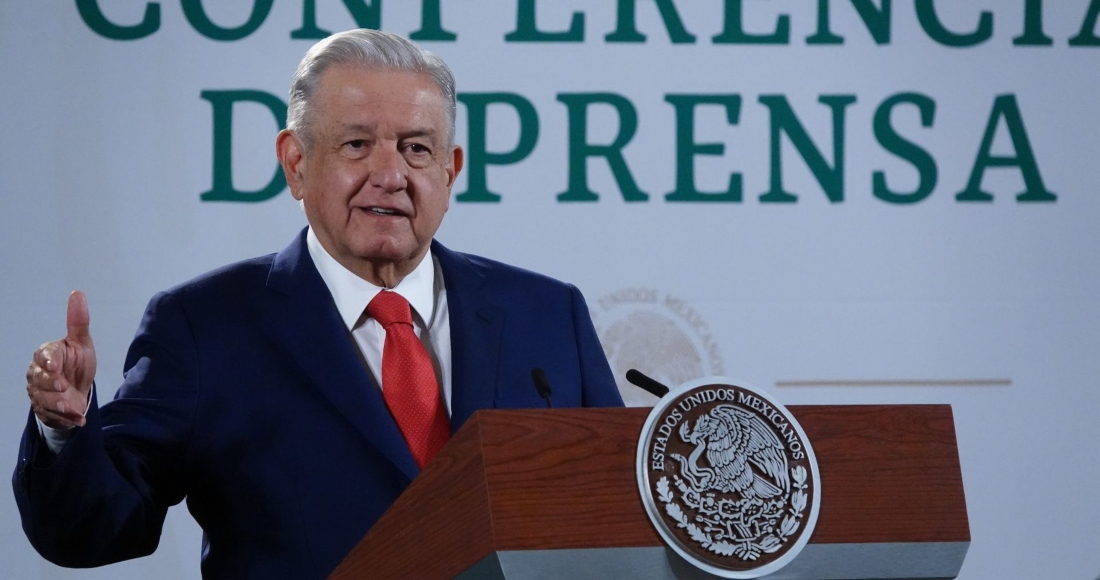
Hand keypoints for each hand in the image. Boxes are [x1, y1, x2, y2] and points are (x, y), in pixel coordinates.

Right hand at [26, 291, 96, 428]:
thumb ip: (78, 321)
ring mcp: (38, 393)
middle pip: (38, 379)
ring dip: (59, 404)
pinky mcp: (44, 410)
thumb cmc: (77, 363)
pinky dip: (67, 419)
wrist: (78, 390)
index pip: (43, 355)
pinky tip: (79, 419)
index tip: (56, 366)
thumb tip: (77, 293)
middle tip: (63, 386)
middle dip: (51, 385)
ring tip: (73, 406)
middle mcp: (37, 374)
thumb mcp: (82, 343)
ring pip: (43, 400)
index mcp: (46, 354)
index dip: (48, 361)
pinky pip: (51, 416)